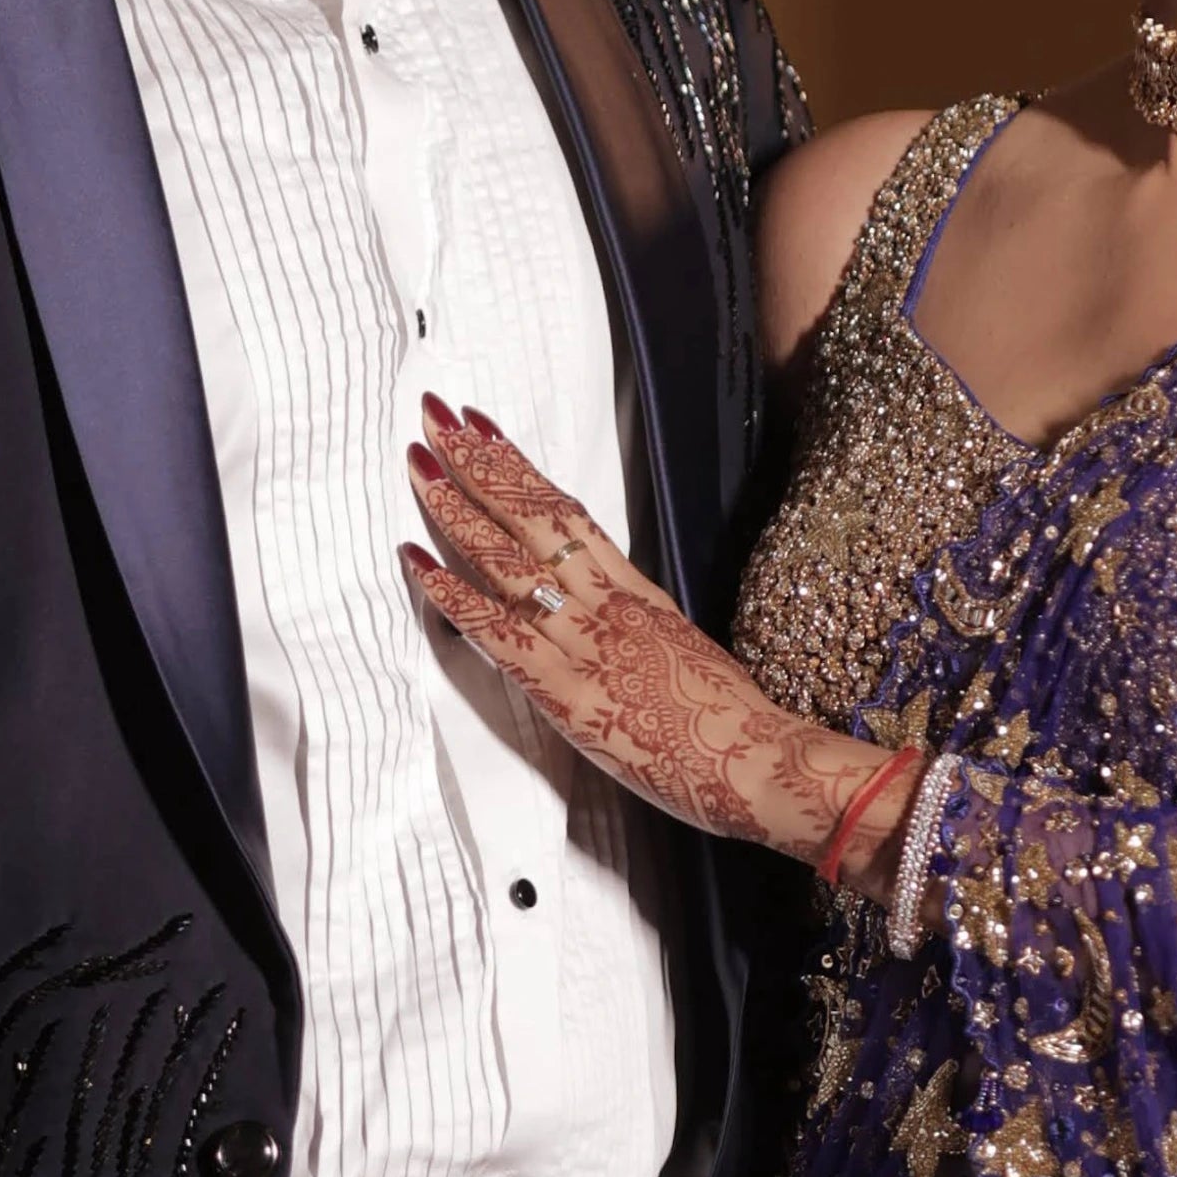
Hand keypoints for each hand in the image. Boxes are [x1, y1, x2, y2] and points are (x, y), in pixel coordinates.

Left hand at [400, 403, 916, 884]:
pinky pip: (499, 633)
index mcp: (635, 594)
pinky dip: (453, 596)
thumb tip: (608, 618)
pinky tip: (418, 562)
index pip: (569, 514)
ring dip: (456, 509)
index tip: (486, 430)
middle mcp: (605, 604)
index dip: (522, 469)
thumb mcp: (683, 654)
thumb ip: (639, 629)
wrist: (758, 761)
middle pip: (533, 516)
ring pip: (508, 560)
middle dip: (479, 463)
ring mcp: (583, 641)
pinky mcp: (566, 689)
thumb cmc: (729, 722)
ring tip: (418, 463)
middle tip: (437, 415)